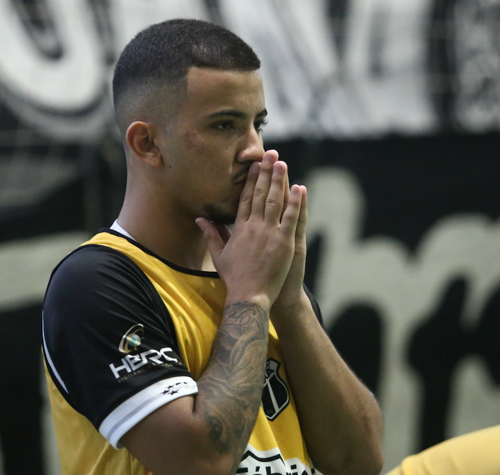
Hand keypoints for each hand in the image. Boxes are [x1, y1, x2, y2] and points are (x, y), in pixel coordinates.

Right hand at [195, 150, 302, 308]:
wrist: (248, 296)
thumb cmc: (234, 277)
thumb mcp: (219, 255)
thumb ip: (211, 234)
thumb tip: (199, 219)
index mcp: (239, 229)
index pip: (245, 198)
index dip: (250, 180)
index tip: (254, 165)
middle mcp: (253, 227)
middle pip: (259, 194)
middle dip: (265, 173)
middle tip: (269, 154)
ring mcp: (269, 234)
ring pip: (275, 201)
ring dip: (278, 180)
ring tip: (281, 163)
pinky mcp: (284, 243)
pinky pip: (291, 218)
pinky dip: (295, 202)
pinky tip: (299, 187)